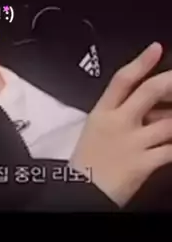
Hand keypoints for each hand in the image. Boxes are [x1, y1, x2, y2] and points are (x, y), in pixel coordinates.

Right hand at [70, 43, 171, 206]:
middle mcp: (119, 124)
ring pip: (169, 123)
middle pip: (149, 93)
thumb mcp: (95, 129)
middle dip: (170, 81)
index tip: (156, 49)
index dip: (141, 62)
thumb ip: (119, 114)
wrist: (79, 192)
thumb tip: (148, 105)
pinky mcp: (143, 164)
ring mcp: (133, 143)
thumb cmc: (87, 162)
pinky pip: (171, 150)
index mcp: (103, 112)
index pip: (122, 80)